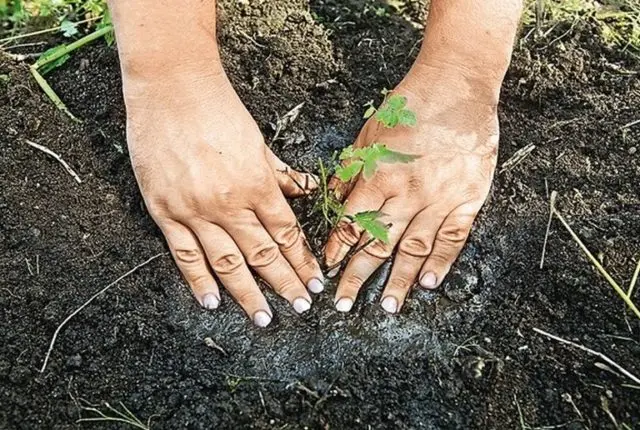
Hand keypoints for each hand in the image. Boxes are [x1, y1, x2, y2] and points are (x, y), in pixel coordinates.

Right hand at [125, 69, 323, 326]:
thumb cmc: (218, 109)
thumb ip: (280, 173)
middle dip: (287, 284)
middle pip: (264, 254)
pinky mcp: (165, 211)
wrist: (171, 89)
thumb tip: (306, 189)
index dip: (304, 261)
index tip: (315, 280)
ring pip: (228, 263)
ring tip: (265, 318)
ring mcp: (196, 211)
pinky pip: (185, 254)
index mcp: (258, 184)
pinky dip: (199, 281)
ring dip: (249, 294)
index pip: (287, 234)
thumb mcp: (258, 140)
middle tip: (302, 307)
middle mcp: (230, 204)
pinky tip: (212, 302)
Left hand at [325, 64, 498, 313]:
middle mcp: (407, 193)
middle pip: (378, 243)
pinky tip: (429, 283)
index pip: (352, 223)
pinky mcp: (468, 198)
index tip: (327, 270)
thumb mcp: (367, 135)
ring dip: (399, 280)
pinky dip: (441, 261)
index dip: (337, 250)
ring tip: (387, 306)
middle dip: (358, 276)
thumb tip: (328, 201)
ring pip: (415, 248)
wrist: (457, 88)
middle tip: (346, 304)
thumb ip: (350, 172)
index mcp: (379, 175)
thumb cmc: (408, 107)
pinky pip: (453, 237)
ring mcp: (440, 198)